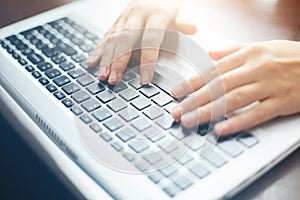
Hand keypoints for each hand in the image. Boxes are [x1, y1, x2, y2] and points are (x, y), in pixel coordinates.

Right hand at [86, 0, 196, 84]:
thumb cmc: (168, 5)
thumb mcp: (181, 10)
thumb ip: (184, 20)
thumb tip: (191, 28)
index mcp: (156, 14)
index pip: (151, 38)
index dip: (148, 59)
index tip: (145, 78)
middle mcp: (137, 15)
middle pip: (126, 40)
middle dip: (119, 61)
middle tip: (114, 79)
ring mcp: (124, 18)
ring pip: (113, 39)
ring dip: (106, 58)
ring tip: (102, 75)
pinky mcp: (117, 22)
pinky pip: (105, 36)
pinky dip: (98, 50)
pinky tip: (91, 62)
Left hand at [171, 40, 299, 135]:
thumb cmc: (288, 56)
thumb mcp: (260, 47)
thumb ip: (232, 52)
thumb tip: (209, 55)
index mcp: (248, 55)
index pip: (214, 70)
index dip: (193, 82)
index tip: (177, 92)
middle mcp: (256, 69)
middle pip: (219, 86)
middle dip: (194, 99)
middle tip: (177, 111)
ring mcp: (269, 86)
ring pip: (233, 99)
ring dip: (209, 111)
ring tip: (190, 120)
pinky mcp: (282, 102)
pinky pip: (257, 114)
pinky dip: (237, 122)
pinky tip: (220, 129)